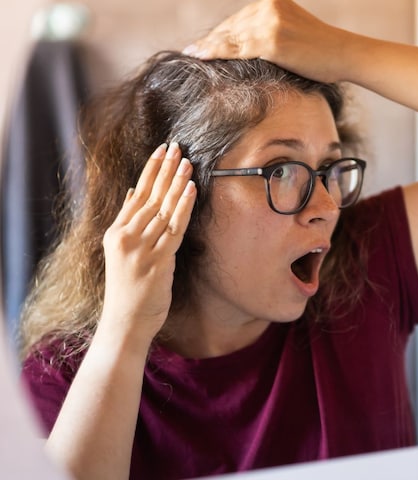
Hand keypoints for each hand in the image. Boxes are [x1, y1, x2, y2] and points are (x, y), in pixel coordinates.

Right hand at [100, 143, 195, 346]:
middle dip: (165, 170)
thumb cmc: (128, 288)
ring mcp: (140, 249)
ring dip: (176, 184)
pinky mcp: (156, 261)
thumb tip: (134, 192)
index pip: (137, 193)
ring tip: (187, 162)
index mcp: (116, 232)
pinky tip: (190, 190)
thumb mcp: (122, 251)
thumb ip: (128, 222)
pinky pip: (174, 229)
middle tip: (178, 147)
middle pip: (150, 196)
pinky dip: (182, 208)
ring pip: (162, 209)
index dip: (151, 170)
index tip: (162, 150)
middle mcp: (125, 237)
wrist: (125, 321)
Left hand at [183, 0, 351, 82]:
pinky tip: (198, 56)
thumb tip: (247, 49)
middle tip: (191, 51)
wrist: (344, 54)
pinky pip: (235, 48)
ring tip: (191, 54)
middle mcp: (268, 6)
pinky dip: (214, 53)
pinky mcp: (271, 41)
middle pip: (231, 26)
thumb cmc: (322, 52)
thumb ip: (270, 34)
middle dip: (211, 41)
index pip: (239, 19)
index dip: (219, 34)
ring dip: (208, 47)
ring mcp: (269, 22)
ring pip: (230, 37)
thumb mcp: (293, 32)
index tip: (202, 43)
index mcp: (273, 1)